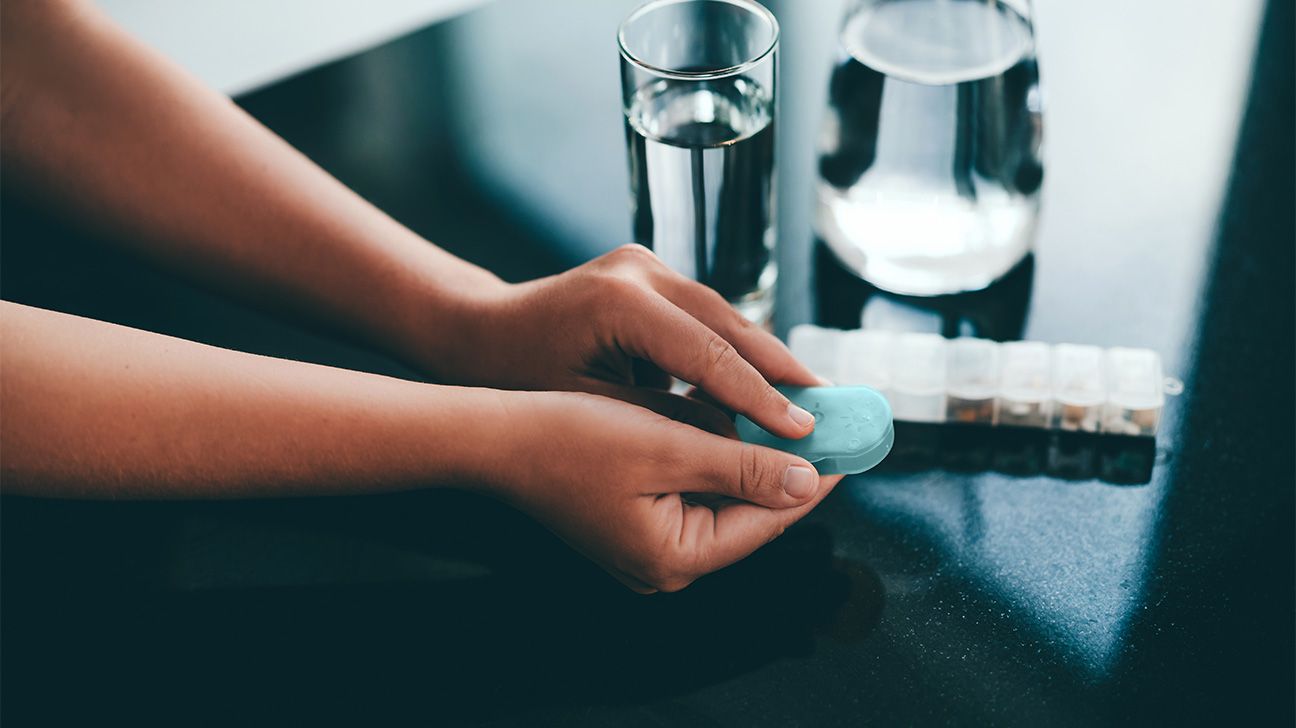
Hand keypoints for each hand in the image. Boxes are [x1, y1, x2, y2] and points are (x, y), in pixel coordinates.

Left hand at [406, 244, 822, 439]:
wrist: (478, 331)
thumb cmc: (520, 378)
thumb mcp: (589, 411)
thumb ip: (663, 420)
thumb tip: (737, 439)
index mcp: (620, 303)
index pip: (709, 353)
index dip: (761, 396)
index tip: (804, 429)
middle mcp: (639, 271)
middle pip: (728, 321)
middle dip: (781, 368)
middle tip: (831, 405)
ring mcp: (644, 264)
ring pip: (723, 313)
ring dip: (765, 355)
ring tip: (810, 395)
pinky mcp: (646, 272)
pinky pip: (703, 313)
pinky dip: (734, 347)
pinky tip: (764, 377)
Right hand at [488, 390, 844, 592]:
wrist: (499, 437)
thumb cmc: (571, 439)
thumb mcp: (668, 445)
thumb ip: (744, 466)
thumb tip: (808, 480)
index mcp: (675, 558)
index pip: (768, 519)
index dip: (813, 478)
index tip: (851, 443)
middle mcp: (666, 564)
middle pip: (749, 512)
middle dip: (787, 464)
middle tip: (828, 423)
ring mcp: (650, 546)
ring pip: (724, 497)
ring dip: (754, 456)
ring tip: (794, 417)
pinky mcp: (637, 521)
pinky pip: (694, 489)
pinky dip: (717, 457)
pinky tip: (738, 423)